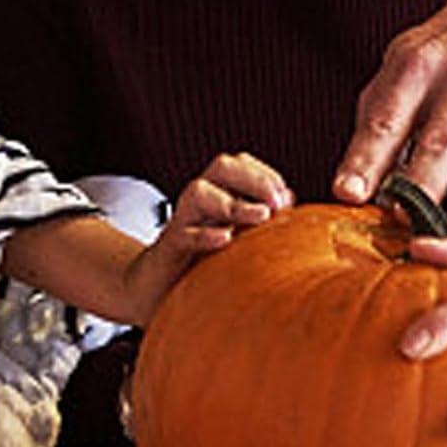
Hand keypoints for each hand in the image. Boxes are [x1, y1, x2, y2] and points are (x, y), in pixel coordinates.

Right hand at [123, 151, 292, 322]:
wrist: (157, 284)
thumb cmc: (202, 255)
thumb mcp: (235, 231)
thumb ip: (258, 214)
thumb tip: (289, 198)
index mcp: (215, 190)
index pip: (240, 163)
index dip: (265, 174)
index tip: (286, 197)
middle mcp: (198, 198)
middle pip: (221, 167)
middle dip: (253, 179)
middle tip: (277, 204)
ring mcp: (183, 219)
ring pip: (199, 193)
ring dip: (233, 203)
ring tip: (260, 217)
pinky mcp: (171, 245)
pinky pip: (184, 234)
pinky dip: (205, 235)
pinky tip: (225, 238)